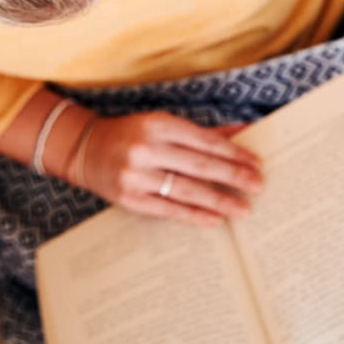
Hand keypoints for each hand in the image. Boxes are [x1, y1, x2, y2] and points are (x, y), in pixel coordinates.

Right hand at [70, 111, 261, 225]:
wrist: (86, 150)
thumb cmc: (133, 135)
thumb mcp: (164, 125)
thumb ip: (202, 132)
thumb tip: (243, 131)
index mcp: (158, 125)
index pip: (205, 141)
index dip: (233, 153)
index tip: (256, 162)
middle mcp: (147, 149)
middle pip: (199, 165)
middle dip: (233, 176)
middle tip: (258, 185)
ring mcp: (136, 176)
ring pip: (187, 190)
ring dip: (219, 200)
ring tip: (242, 208)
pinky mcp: (130, 199)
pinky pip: (169, 210)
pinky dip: (195, 215)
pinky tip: (215, 219)